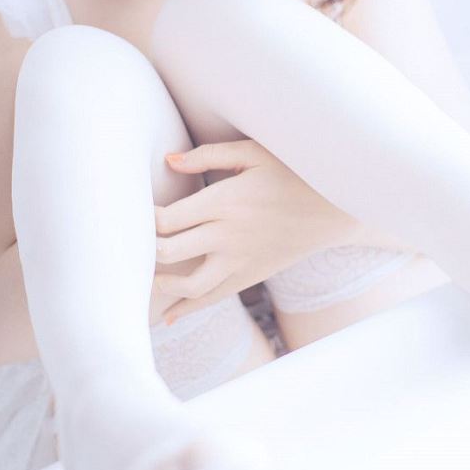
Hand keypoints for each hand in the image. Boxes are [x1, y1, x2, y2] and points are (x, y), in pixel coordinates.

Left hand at [153, 139, 357, 322]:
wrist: (336, 208)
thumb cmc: (294, 171)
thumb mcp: (254, 153)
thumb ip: (208, 155)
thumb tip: (168, 160)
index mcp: (223, 201)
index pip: (166, 220)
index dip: (143, 220)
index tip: (134, 212)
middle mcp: (227, 235)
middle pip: (169, 253)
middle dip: (145, 251)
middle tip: (132, 244)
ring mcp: (240, 260)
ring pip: (188, 285)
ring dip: (161, 283)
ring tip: (150, 275)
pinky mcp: (251, 275)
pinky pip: (215, 298)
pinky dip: (188, 309)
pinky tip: (170, 316)